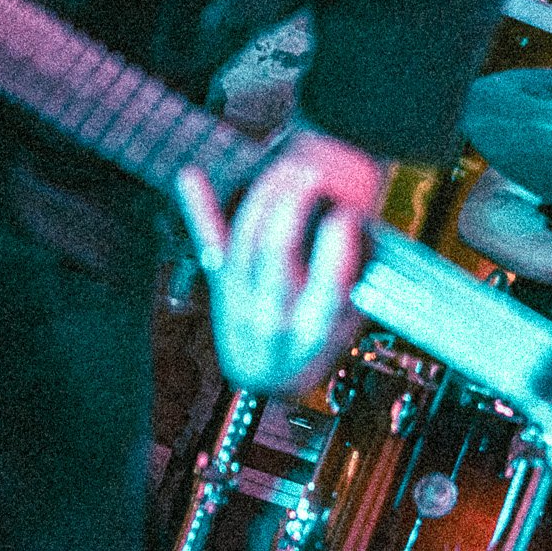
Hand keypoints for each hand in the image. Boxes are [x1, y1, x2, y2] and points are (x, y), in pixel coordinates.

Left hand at [174, 126, 387, 393]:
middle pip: (276, 248)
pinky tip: (189, 177)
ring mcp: (240, 300)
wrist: (270, 381)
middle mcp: (272, 316)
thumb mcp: (347, 327)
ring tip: (287, 169)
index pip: (328, 282)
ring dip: (264, 196)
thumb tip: (362, 228)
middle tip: (311, 174)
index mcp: (314, 329)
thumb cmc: (316, 343)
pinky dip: (198, 209)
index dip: (337, 242)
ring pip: (245, 238)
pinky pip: (209, 245)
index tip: (346, 214)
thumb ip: (355, 284)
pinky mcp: (221, 288)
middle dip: (293, 203)